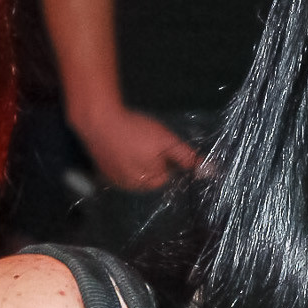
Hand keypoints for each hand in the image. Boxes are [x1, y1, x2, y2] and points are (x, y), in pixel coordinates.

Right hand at [70, 104, 198, 189]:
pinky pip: (119, 166)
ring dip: (136, 159)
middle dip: (151, 160)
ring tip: (131, 140)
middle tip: (144, 140)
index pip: (168, 175)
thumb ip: (187, 157)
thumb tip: (211, 173)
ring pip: (134, 171)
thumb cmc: (135, 131)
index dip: (166, 158)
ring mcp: (112, 180)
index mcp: (147, 183)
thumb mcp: (166, 141)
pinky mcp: (100, 169)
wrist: (97, 120)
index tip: (158, 144)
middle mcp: (129, 187)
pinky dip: (121, 157)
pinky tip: (119, 143)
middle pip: (151, 175)